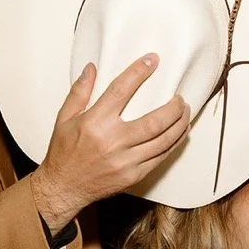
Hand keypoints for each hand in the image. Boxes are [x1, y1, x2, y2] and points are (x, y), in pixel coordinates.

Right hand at [31, 55, 189, 232]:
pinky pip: (160, 158)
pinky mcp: (133, 175)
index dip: (139, 72)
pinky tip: (179, 134)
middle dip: (173, 107)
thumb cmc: (64, 153)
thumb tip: (91, 68)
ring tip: (185, 113)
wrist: (63, 188)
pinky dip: (173, 144)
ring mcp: (125, 161)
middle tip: (180, 97)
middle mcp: (112, 141)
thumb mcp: (64, 119)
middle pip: (154, 121)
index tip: (153, 60)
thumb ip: (79, 92)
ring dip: (179, 125)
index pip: (121, 91)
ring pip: (163, 141)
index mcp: (94, 123)